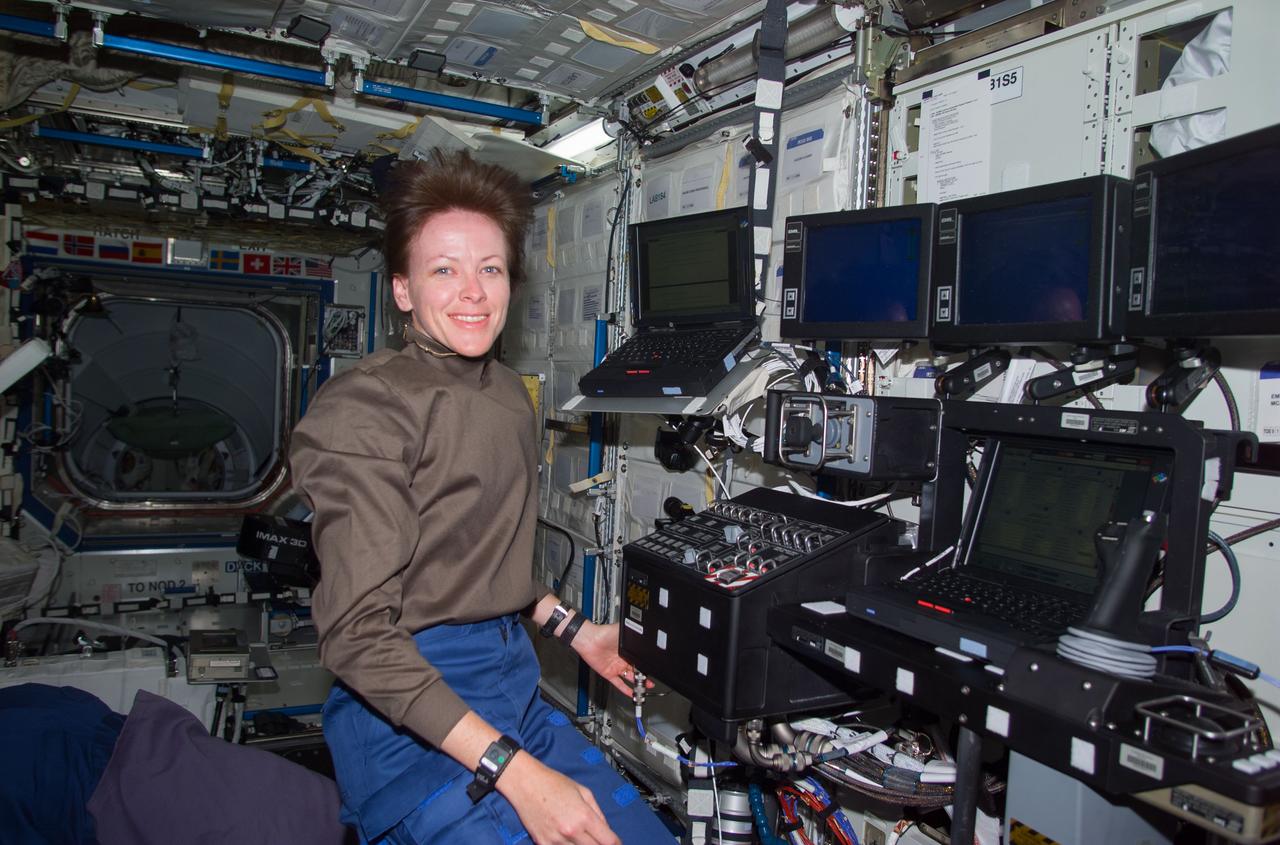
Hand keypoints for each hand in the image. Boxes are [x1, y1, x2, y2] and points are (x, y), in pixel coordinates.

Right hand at [498, 751, 619, 844]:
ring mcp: (556, 840)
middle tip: (599, 840)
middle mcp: (570, 831)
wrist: (525, 782)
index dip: (616, 844)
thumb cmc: (552, 783)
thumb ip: (597, 811)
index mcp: (583, 816)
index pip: (608, 841)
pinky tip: (568, 840)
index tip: (616, 844)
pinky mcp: (542, 843)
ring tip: (582, 836)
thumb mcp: (582, 791)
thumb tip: (605, 828)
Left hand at [571, 621, 650, 697]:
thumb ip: (634, 637)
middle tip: (651, 682)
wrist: (590, 640)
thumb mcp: (623, 633)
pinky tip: (632, 694)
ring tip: (644, 689)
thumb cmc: (604, 633)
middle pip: (636, 671)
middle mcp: (623, 660)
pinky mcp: (609, 674)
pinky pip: (619, 684)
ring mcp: (616, 667)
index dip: (646, 667)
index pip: (640, 661)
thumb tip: (646, 636)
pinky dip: (625, 690)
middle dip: (644, 677)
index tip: (653, 671)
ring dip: (637, 684)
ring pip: (630, 679)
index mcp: (628, 651)